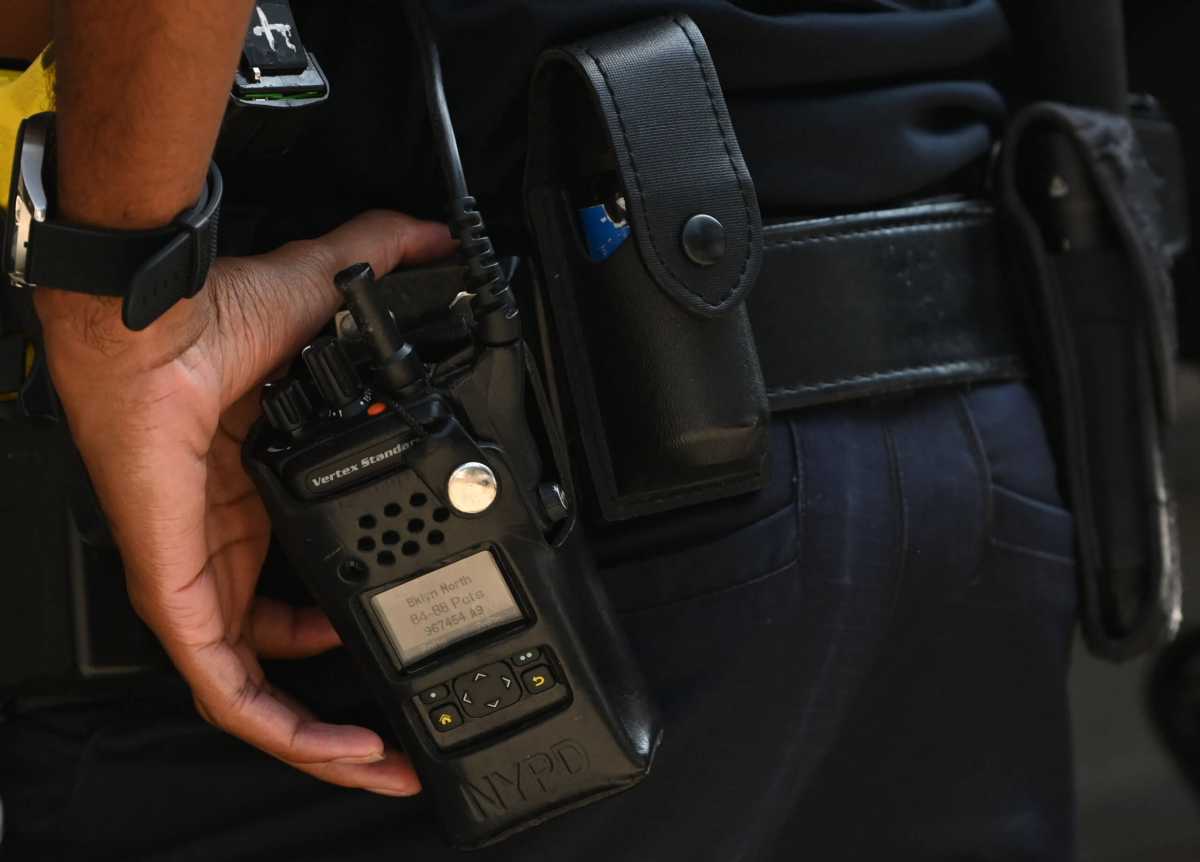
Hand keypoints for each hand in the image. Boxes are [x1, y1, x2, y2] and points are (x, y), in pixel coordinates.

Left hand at [34, 210, 455, 795]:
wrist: (156, 326)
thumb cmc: (214, 323)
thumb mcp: (324, 304)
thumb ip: (383, 268)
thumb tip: (439, 243)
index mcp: (258, 497)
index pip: (294, 581)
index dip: (340, 613)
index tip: (397, 617)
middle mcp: (229, 549)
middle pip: (273, 654)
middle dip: (332, 701)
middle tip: (397, 726)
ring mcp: (201, 580)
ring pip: (250, 692)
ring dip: (316, 739)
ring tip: (382, 762)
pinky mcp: (183, 601)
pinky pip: (228, 692)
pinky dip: (285, 730)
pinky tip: (340, 750)